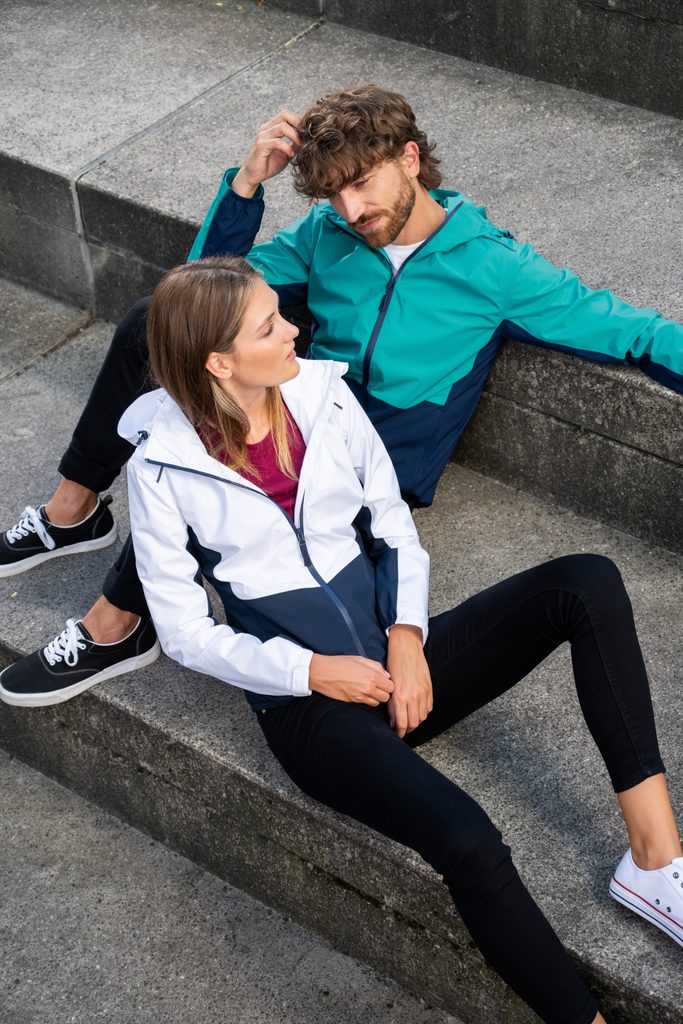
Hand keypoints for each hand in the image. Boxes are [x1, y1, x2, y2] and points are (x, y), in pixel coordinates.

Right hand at [231, 109, 301, 197]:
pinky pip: (277, 142)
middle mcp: (267, 128)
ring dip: (295, 136)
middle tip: (307, 136)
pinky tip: (291, 155)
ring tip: (301, 146)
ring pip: (282, 127)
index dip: (300, 120)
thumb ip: (295, 145)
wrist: (254, 176)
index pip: (287, 114)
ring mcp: (263, 136)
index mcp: (272, 127)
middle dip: (299, 124)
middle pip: (285, 115)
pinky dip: (287, 148)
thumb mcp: (287, 153)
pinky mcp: (261, 146)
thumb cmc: (269, 164)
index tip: (309, 131)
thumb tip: (309, 141)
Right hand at [308, 654, 393, 705]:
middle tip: (378, 685)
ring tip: (369, 689)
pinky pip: (366, 704)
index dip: (388, 683)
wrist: (322, 672)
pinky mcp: (352, 702)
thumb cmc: (339, 663)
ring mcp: (360, 697)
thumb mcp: (360, 659)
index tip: (383, 680)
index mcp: (371, 676)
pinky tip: (362, 692)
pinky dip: (367, 700)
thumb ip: (376, 666)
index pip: (390, 686)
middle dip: (384, 692)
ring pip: (377, 703)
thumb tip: (386, 675)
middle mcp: (367, 689)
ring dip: (376, 697)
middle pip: (386, 697)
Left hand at [386, 624, 432, 738]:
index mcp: (399, 696)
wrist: (406, 648)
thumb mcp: (388, 685)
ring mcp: (422, 693)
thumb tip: (393, 719)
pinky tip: (418, 710)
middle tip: (403, 729)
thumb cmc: (393, 664)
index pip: (402, 723)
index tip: (398, 734)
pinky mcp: (429, 688)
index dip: (400, 732)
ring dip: (416, 721)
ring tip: (410, 719)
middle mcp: (412, 697)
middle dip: (408, 729)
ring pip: (422, 717)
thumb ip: (391, 704)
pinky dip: (424, 712)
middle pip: (414, 723)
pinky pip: (429, 707)